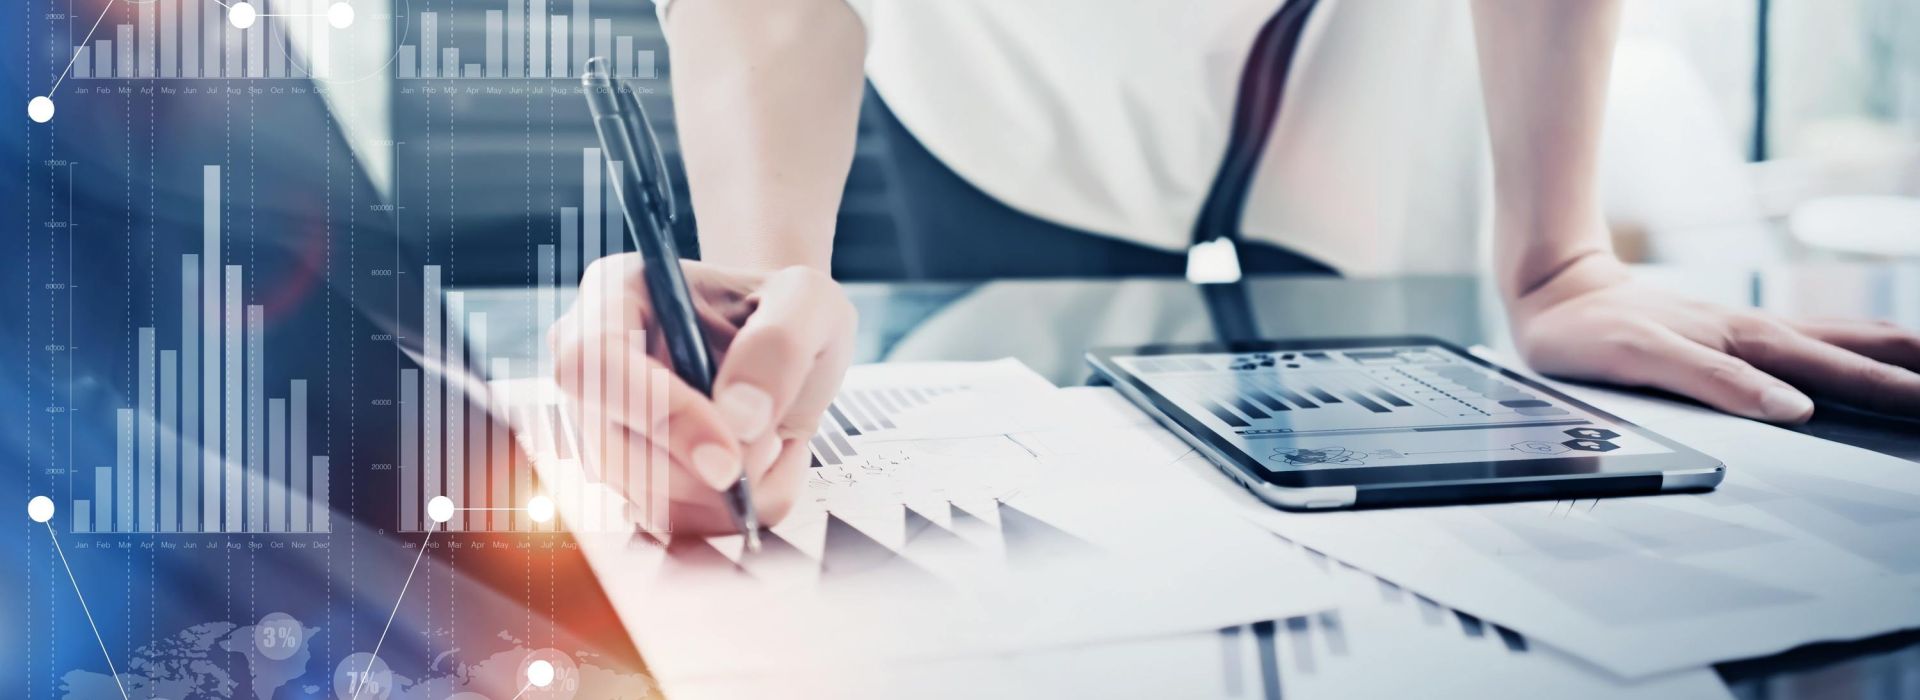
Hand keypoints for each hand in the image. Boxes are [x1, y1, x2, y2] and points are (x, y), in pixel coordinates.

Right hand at [549, 256, 855, 533]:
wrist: (787, 344)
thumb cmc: (786, 309)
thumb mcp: (808, 301)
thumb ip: (779, 346)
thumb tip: (738, 420)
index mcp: (616, 295)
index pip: (595, 365)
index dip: (658, 417)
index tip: (728, 457)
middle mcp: (596, 368)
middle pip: (613, 450)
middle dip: (703, 474)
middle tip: (771, 446)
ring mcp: (606, 430)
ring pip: (644, 499)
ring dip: (724, 496)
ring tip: (775, 443)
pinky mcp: (633, 478)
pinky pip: (675, 523)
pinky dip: (732, 511)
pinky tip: (765, 468)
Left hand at [1510, 256, 1919, 422]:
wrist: (1555, 292)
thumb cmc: (1588, 331)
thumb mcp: (1642, 358)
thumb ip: (1716, 382)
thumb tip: (1793, 409)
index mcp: (1747, 343)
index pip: (1844, 371)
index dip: (1899, 390)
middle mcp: (1758, 332)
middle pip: (1861, 350)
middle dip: (1918, 373)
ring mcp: (1749, 328)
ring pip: (1843, 338)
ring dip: (1899, 355)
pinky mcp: (1733, 330)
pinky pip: (1812, 337)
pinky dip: (1857, 347)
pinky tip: (1870, 356)